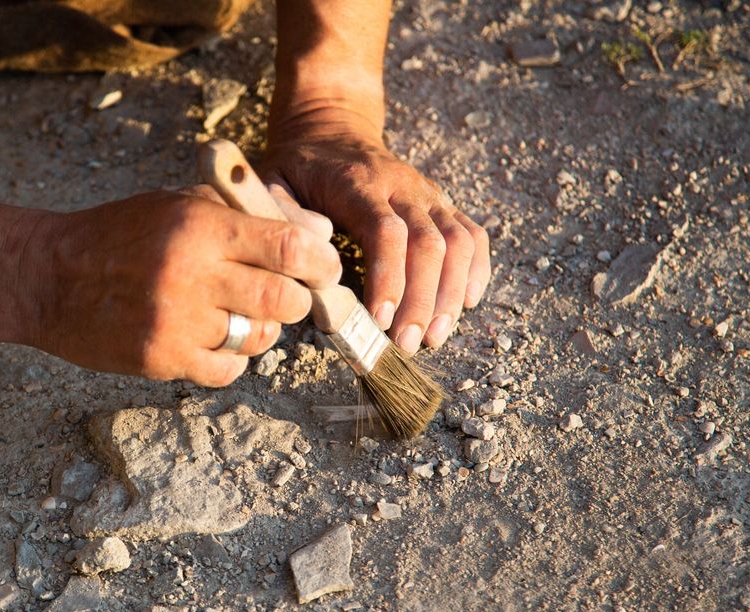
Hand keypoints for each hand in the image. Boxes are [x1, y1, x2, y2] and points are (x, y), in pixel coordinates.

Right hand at [0, 188, 340, 385]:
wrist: (47, 276)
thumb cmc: (118, 234)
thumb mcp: (177, 205)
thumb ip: (245, 215)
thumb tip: (318, 237)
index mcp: (200, 228)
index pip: (291, 248)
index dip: (321, 261)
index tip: (325, 267)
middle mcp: (193, 276)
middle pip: (286, 300)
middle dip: (296, 299)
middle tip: (285, 294)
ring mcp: (177, 323)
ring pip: (260, 339)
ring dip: (260, 329)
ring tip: (236, 313)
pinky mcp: (161, 359)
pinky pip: (228, 370)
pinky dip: (231, 358)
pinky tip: (211, 337)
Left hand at [263, 113, 490, 350]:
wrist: (331, 128)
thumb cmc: (298, 167)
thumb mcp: (273, 181)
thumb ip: (284, 215)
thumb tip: (314, 252)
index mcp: (357, 183)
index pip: (386, 231)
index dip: (388, 278)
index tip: (379, 320)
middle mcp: (402, 186)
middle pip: (429, 244)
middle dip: (422, 300)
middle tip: (406, 345)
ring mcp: (427, 194)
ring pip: (458, 242)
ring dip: (451, 293)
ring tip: (434, 337)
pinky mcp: (442, 203)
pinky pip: (472, 235)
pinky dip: (476, 270)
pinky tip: (467, 304)